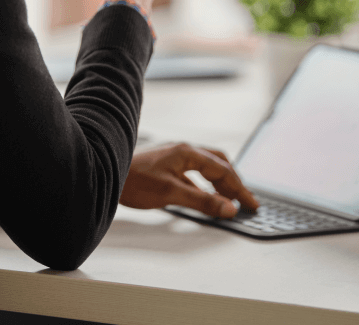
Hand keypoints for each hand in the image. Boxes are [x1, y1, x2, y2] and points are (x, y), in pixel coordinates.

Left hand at [120, 142, 258, 217]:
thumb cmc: (135, 180)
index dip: (239, 188)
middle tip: (245, 200)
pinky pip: (194, 173)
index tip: (252, 204)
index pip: (222, 170)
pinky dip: (205, 185)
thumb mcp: (172, 193)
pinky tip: (205, 197)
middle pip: (218, 162)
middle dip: (233, 180)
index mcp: (187, 152)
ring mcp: (174, 156)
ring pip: (206, 167)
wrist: (106, 171)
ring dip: (220, 182)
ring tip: (229, 199)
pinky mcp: (166, 165)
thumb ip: (202, 201)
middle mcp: (183, 150)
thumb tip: (229, 208)